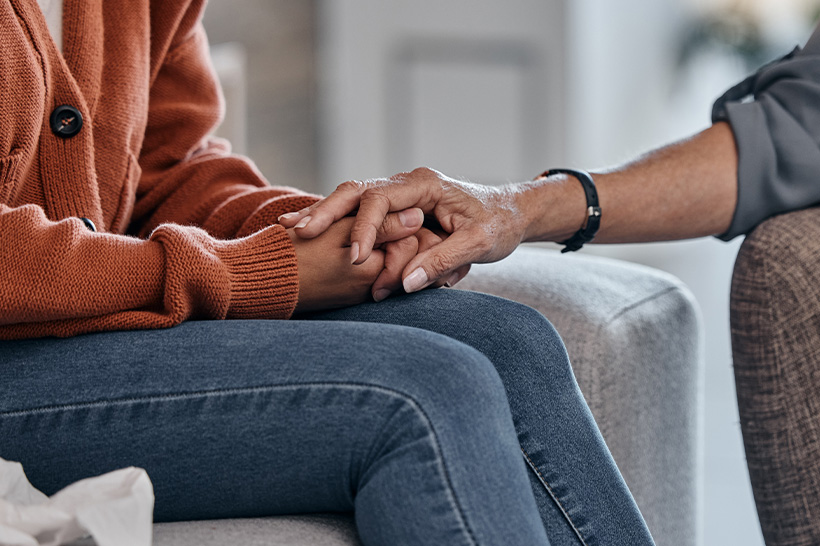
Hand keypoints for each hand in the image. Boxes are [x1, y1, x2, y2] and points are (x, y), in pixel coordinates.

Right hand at [280, 167, 527, 292]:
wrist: (511, 213)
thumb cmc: (499, 225)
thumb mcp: (478, 245)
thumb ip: (443, 262)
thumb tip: (404, 285)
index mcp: (424, 185)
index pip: (380, 200)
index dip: (363, 228)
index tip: (353, 257)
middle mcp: (406, 185)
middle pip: (355, 192)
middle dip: (324, 211)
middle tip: (296, 232)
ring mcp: (399, 195)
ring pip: (352, 201)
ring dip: (324, 216)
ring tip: (290, 231)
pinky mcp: (397, 210)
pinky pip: (360, 214)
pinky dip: (336, 223)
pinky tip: (310, 232)